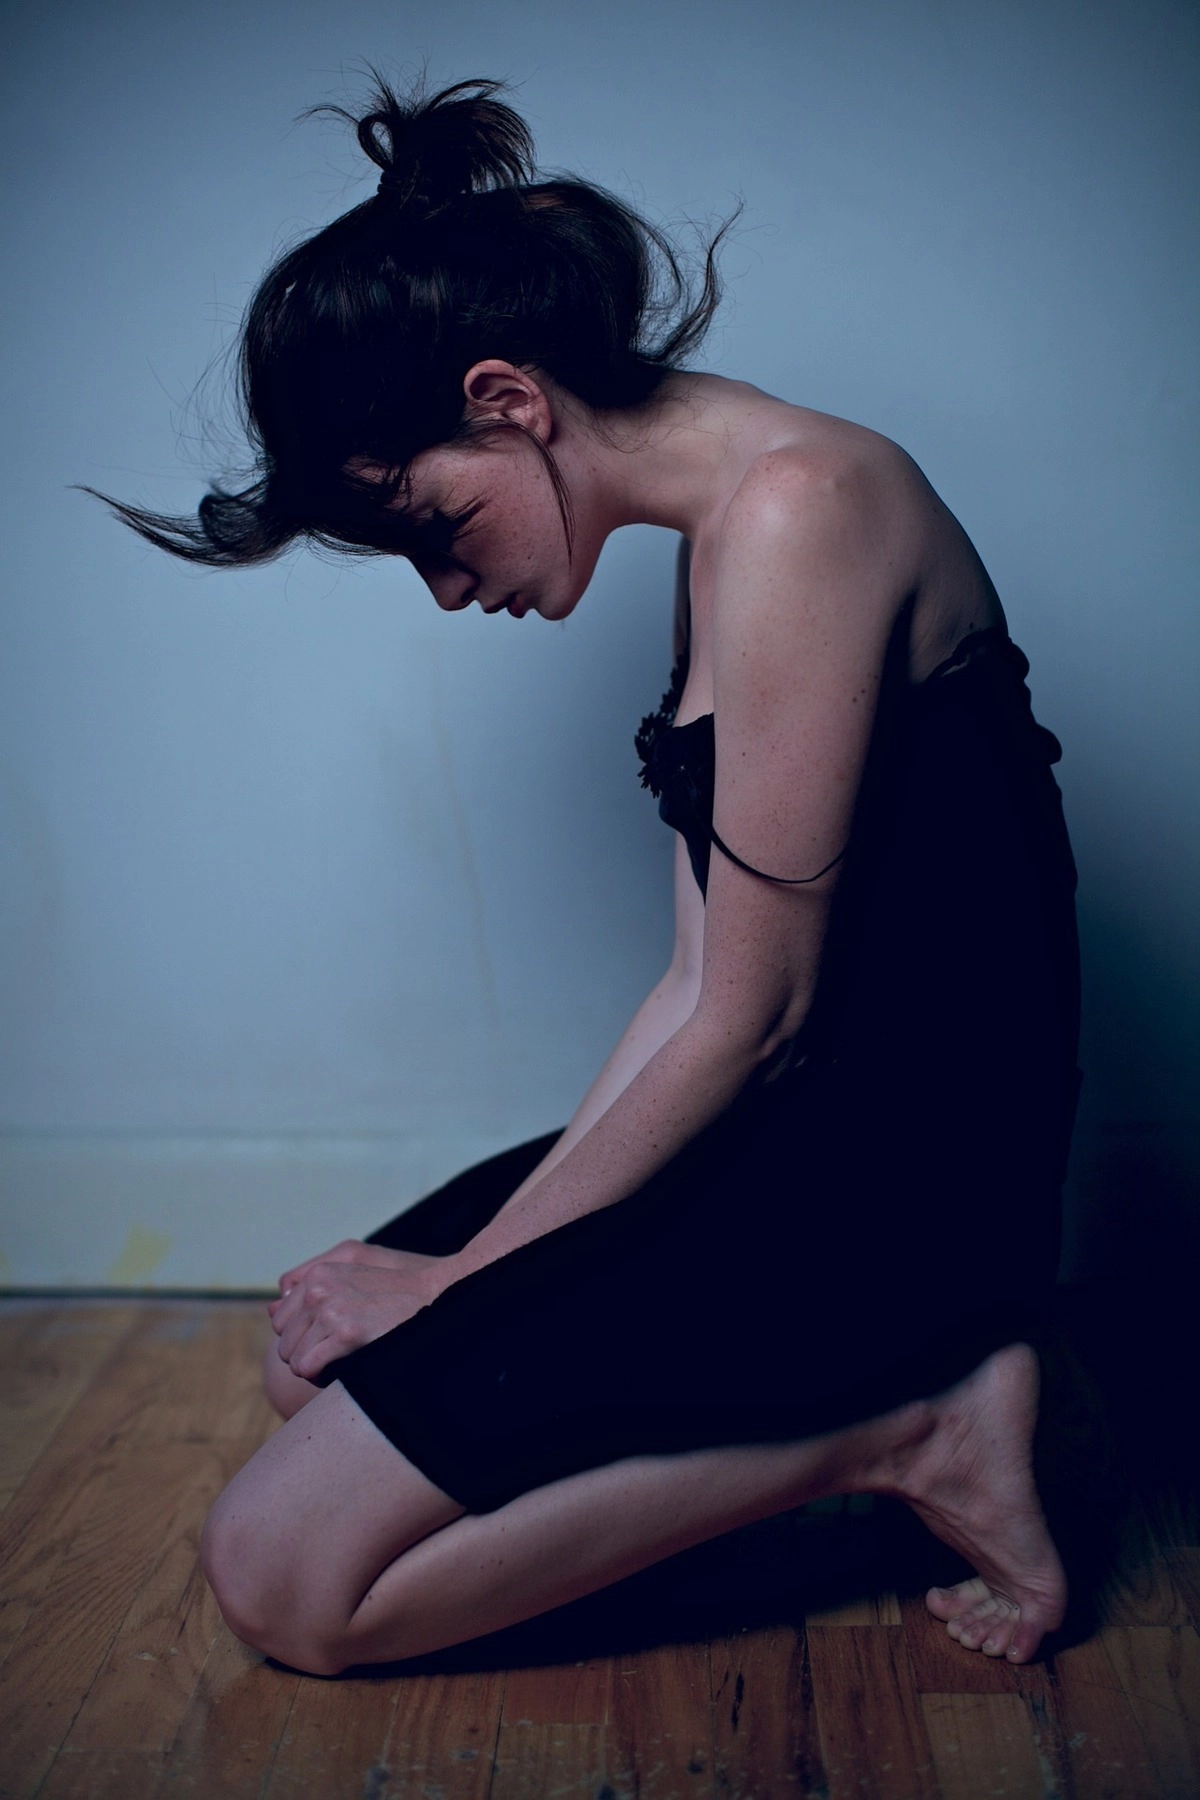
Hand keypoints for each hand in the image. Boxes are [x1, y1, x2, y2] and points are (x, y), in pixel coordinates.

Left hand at [267, 1247, 453, 1382]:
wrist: (438, 1297)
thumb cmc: (397, 1293)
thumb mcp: (352, 1275)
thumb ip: (310, 1287)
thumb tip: (272, 1309)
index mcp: (319, 1273)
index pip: (281, 1318)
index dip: (301, 1336)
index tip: (325, 1342)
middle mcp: (319, 1287)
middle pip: (284, 1340)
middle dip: (305, 1354)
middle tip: (333, 1358)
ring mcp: (331, 1308)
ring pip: (292, 1358)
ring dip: (312, 1368)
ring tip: (338, 1365)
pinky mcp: (347, 1331)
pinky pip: (307, 1367)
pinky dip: (319, 1377)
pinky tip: (339, 1372)